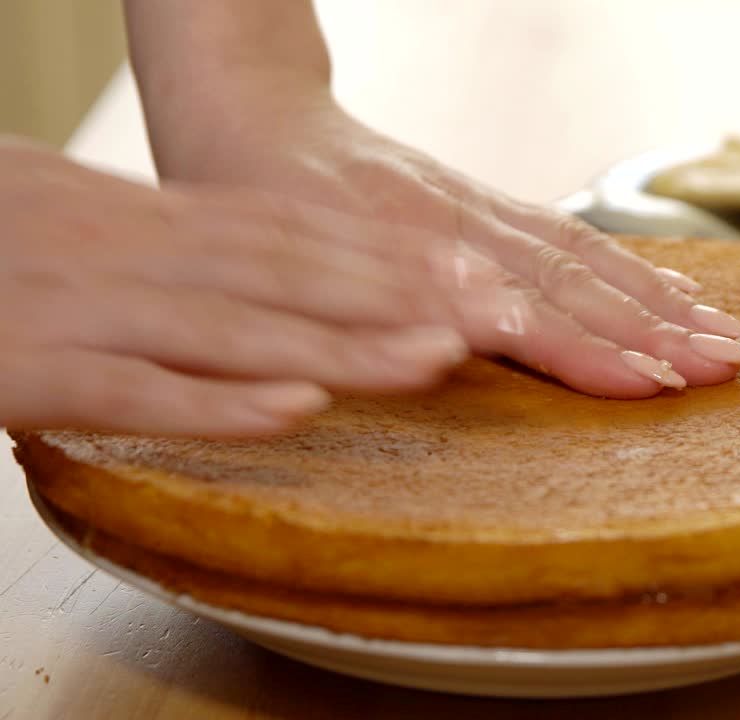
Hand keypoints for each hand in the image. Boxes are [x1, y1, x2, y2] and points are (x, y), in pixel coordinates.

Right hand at [0, 137, 498, 435]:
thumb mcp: (79, 221)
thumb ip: (168, 247)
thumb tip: (256, 265)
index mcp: (145, 219)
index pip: (287, 229)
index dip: (383, 252)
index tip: (464, 272)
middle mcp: (129, 253)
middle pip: (283, 271)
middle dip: (392, 295)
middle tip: (486, 314)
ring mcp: (82, 309)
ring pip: (230, 328)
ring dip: (336, 345)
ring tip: (428, 358)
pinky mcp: (26, 367)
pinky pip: (132, 392)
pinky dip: (214, 403)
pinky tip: (290, 412)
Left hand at [148, 93, 739, 397]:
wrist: (252, 117)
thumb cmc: (252, 202)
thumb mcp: (278, 266)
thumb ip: (361, 307)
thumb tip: (449, 350)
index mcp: (410, 249)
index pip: (521, 306)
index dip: (589, 347)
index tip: (654, 382)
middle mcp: (460, 231)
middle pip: (573, 283)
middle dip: (655, 329)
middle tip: (725, 366)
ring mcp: (478, 216)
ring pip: (583, 259)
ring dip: (657, 303)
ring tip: (723, 337)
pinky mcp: (485, 208)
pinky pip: (566, 238)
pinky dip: (626, 269)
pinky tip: (669, 292)